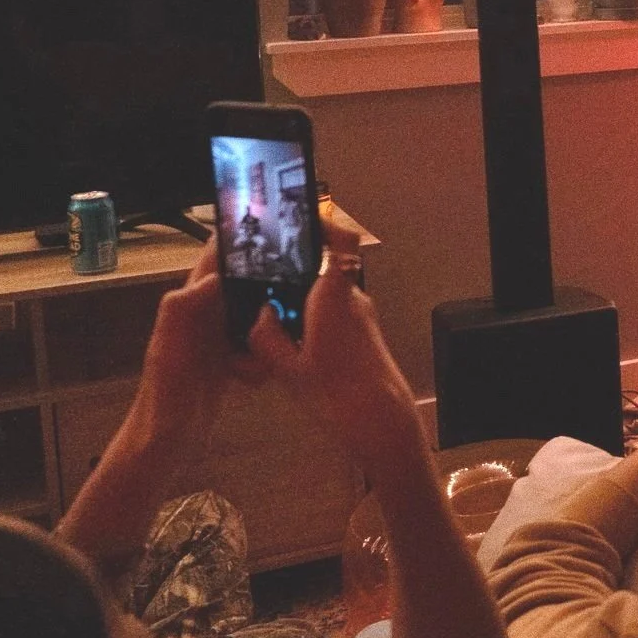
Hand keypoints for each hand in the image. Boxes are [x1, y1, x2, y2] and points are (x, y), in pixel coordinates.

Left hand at [132, 240, 267, 449]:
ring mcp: (219, 337)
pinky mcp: (230, 359)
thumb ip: (181, 310)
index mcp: (190, 303)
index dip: (241, 236)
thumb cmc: (164, 396)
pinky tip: (254, 379)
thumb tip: (213, 276)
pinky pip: (259, 346)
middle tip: (296, 294)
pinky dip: (264, 359)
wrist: (164, 443)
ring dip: (270, 329)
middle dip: (271, 283)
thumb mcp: (169, 351)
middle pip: (247, 280)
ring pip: (258, 315)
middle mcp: (206, 313)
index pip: (218, 255)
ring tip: (264, 352)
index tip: (279, 228)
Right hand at [249, 217, 421, 474]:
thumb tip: (259, 314)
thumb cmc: (336, 392)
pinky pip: (337, 312)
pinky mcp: (366, 332)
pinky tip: (295, 341)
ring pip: (331, 293)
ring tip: (275, 316)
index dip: (324, 223)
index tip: (302, 219)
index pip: (341, 241)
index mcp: (334, 296)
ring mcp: (363, 315)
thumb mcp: (286, 367)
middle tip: (268, 276)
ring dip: (306, 298)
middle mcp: (353, 299)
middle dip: (298, 270)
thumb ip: (265, 336)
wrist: (378, 418)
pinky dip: (316, 317)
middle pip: (328, 268)